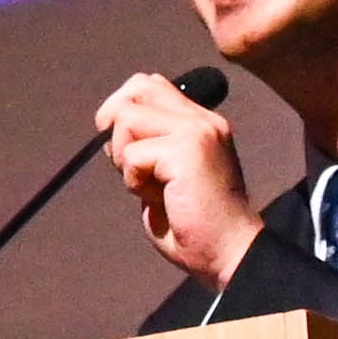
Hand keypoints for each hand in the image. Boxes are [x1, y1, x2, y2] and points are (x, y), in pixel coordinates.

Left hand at [98, 70, 260, 284]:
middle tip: (124, 162)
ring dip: (125, 158)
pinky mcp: (187, 150)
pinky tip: (158, 199)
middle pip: (136, 88)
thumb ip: (147, 147)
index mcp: (200, 123)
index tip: (119, 142)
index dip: (123, 107)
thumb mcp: (165, 175)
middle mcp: (202, 120)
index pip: (150, 85)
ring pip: (127, 117)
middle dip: (115, 123)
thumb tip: (109, 130)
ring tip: (149, 186)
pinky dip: (133, 180)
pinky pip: (133, 154)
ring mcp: (196, 131)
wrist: (228, 253)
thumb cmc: (194, 225)